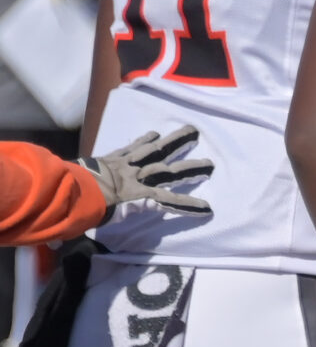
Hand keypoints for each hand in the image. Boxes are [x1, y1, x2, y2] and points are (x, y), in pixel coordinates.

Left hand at [84, 126, 212, 215]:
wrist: (74, 190)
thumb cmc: (94, 208)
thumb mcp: (117, 215)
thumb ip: (132, 209)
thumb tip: (138, 207)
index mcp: (141, 195)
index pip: (170, 200)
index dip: (189, 204)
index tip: (207, 208)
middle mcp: (139, 177)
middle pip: (169, 171)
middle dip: (191, 168)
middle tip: (210, 163)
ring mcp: (127, 163)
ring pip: (154, 150)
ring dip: (174, 141)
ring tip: (190, 131)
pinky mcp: (115, 156)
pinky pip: (132, 147)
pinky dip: (144, 140)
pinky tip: (154, 134)